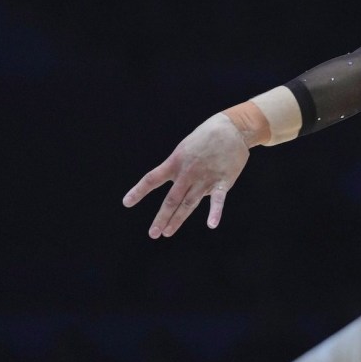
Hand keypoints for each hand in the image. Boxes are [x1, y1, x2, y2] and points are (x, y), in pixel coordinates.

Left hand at [122, 113, 250, 237]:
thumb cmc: (208, 136)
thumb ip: (183, 170)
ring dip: (178, 219)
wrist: (233, 128)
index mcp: (176, 162)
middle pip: (171, 199)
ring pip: (189, 203)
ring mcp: (205, 178)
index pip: (152, 179)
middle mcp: (187, 173)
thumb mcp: (186, 147)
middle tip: (154, 233)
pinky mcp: (223, 181)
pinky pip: (218, 200)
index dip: (139, 191)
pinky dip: (215, 213)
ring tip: (168, 232)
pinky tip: (211, 224)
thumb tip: (187, 192)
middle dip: (162, 217)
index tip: (127, 203)